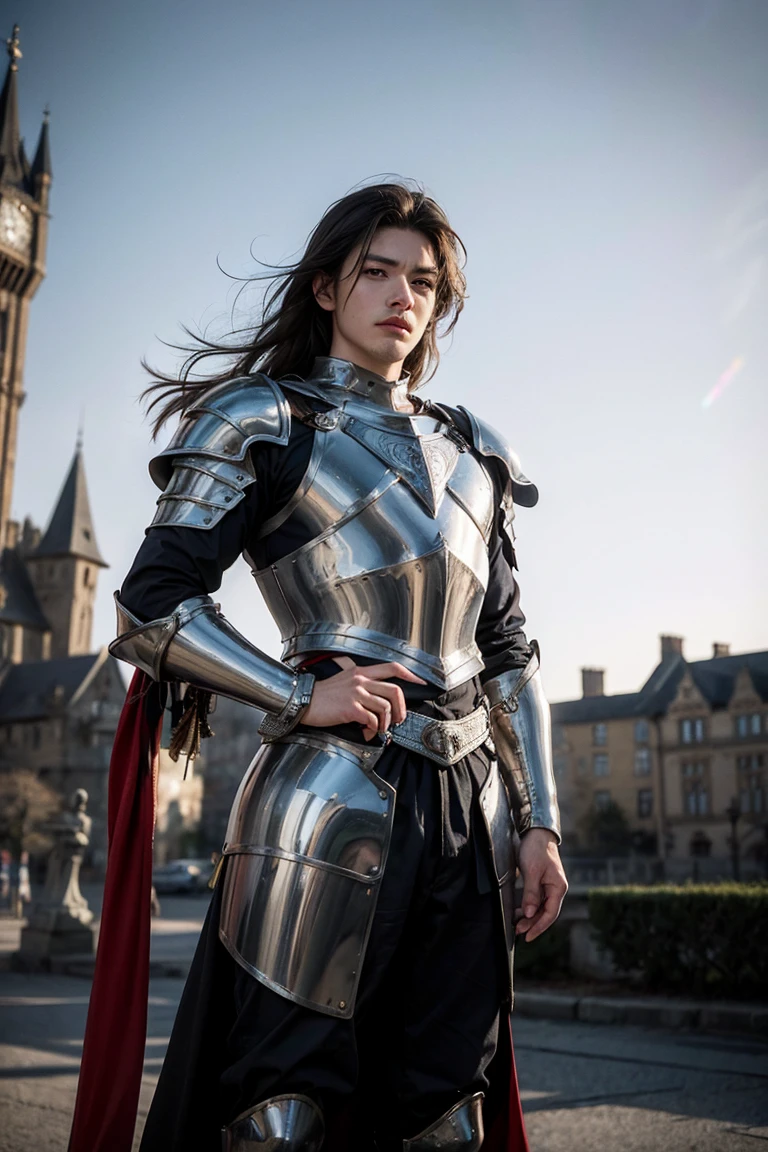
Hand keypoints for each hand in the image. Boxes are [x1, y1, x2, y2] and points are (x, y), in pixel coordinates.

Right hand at [301, 657, 425, 740]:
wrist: (303, 701)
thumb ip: (362, 684)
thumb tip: (378, 700)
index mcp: (360, 672)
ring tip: (378, 728)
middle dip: (401, 708)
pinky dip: (373, 729)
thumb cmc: (323, 695)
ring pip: (385, 707)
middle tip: (398, 718)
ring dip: (386, 722)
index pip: (392, 668)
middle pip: (395, 690)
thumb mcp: (344, 680)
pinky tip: (367, 731)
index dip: (410, 675)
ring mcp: (356, 693)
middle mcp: (360, 680)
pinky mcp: (351, 708)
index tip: (420, 683)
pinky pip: (372, 720)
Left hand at [515, 828, 567, 942]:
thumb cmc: (536, 849)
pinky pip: (537, 900)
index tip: (527, 936)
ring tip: (516, 924)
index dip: (539, 927)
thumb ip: (531, 893)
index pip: (550, 913)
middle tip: (518, 931)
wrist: (536, 832)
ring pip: (541, 907)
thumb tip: (530, 913)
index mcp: (558, 887)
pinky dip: (529, 907)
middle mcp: (556, 889)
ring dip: (530, 917)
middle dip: (532, 924)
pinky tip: (519, 912)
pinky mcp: (542, 882)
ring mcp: (550, 886)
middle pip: (545, 912)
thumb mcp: (532, 871)